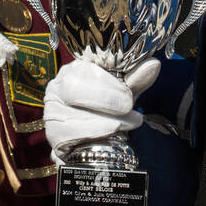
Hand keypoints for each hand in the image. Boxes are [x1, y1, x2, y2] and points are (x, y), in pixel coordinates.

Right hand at [43, 58, 159, 163]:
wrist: (94, 141)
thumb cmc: (107, 109)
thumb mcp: (123, 92)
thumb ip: (136, 80)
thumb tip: (153, 65)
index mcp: (73, 71)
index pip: (83, 68)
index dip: (107, 81)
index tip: (129, 93)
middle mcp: (57, 89)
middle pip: (73, 88)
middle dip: (106, 99)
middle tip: (129, 108)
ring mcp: (52, 114)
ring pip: (73, 115)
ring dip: (106, 122)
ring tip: (129, 123)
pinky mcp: (53, 137)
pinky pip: (71, 137)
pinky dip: (94, 136)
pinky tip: (110, 136)